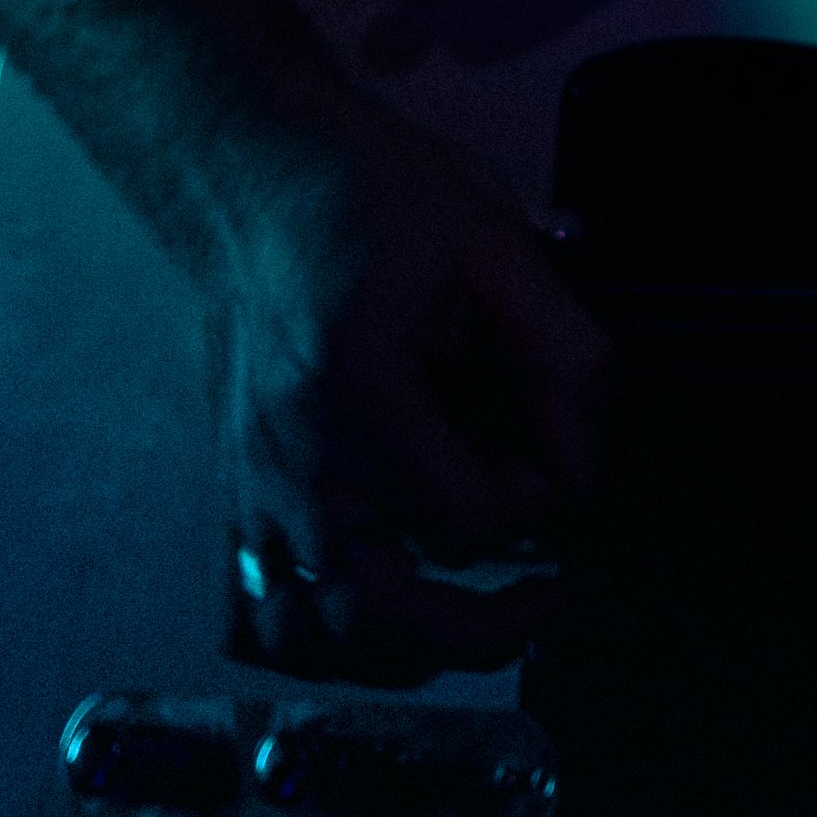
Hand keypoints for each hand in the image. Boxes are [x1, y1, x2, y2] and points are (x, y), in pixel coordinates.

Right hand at [208, 95, 610, 681]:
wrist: (256, 169)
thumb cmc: (377, 194)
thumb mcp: (497, 243)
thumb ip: (558, 352)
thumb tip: (584, 465)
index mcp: (358, 397)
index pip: (467, 519)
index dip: (538, 496)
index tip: (562, 447)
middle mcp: (290, 466)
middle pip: (382, 618)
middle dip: (486, 627)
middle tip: (553, 596)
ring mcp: (248, 493)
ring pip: (315, 640)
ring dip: (405, 646)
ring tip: (478, 607)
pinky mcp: (231, 498)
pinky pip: (258, 620)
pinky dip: (321, 640)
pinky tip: (382, 607)